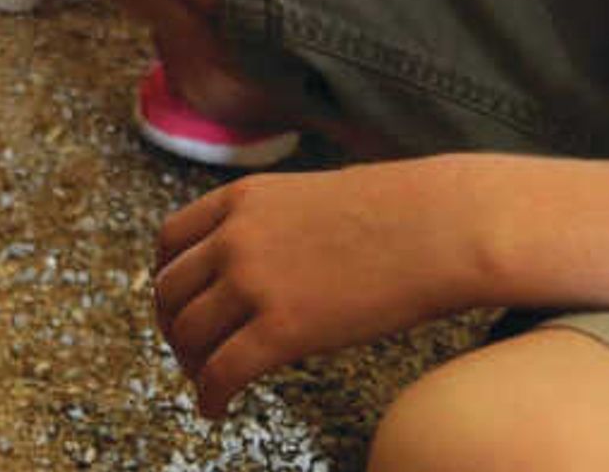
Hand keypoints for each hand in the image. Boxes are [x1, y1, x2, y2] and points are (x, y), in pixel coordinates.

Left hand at [152, 166, 483, 417]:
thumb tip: (268, 263)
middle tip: (190, 353)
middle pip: (170, 291)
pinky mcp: (282, 329)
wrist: (441, 227)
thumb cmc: (399, 214)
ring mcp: (254, 281)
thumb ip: (274, 225)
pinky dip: (209, 396)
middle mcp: (235, 237)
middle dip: (172, 327)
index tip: (178, 305)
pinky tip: (217, 410)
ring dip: (190, 365)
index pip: (170, 241)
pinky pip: (222, 372)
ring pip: (189, 334)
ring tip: (207, 383)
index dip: (167, 280)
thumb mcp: (313, 198)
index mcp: (242, 199)